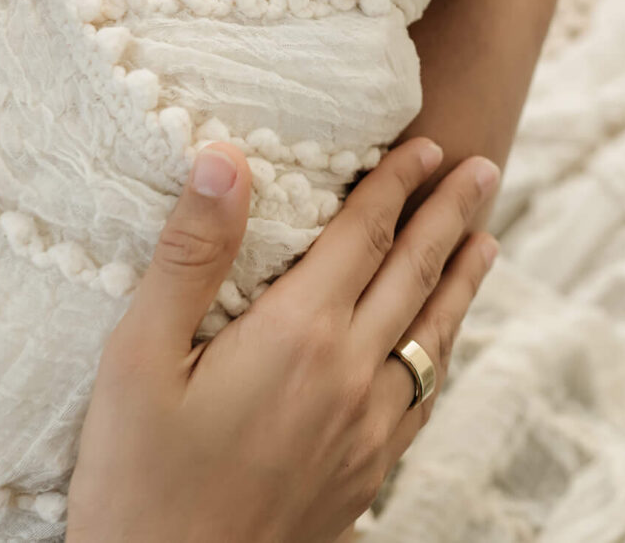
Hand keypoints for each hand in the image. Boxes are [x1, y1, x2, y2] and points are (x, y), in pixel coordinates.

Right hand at [65, 137, 500, 542]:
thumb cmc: (138, 479)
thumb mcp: (138, 358)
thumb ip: (190, 254)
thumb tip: (225, 158)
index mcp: (299, 335)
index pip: (365, 236)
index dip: (396, 184)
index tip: (423, 145)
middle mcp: (349, 375)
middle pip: (416, 275)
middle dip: (452, 216)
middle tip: (482, 168)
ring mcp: (367, 429)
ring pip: (434, 335)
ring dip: (463, 281)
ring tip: (487, 241)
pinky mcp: (367, 473)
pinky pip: (424, 394)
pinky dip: (443, 349)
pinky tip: (442, 342)